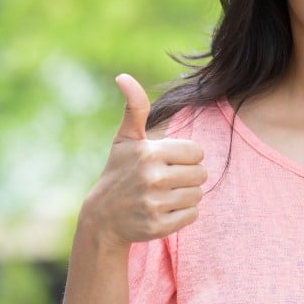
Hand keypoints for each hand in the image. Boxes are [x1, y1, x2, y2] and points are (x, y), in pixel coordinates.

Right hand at [80, 74, 206, 247]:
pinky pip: (193, 215)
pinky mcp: (159, 226)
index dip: (186, 156)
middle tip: (167, 179)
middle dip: (188, 176)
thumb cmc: (119, 172)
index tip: (167, 161)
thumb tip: (124, 77)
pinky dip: (182, 214)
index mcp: (149, 153)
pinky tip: (163, 210)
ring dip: (186, 195)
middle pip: (201, 174)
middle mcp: (153, 178)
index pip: (197, 152)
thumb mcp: (125, 139)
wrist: (102, 217)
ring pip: (198, 195)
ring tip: (164, 194)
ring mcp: (155, 204)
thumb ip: (134, 108)